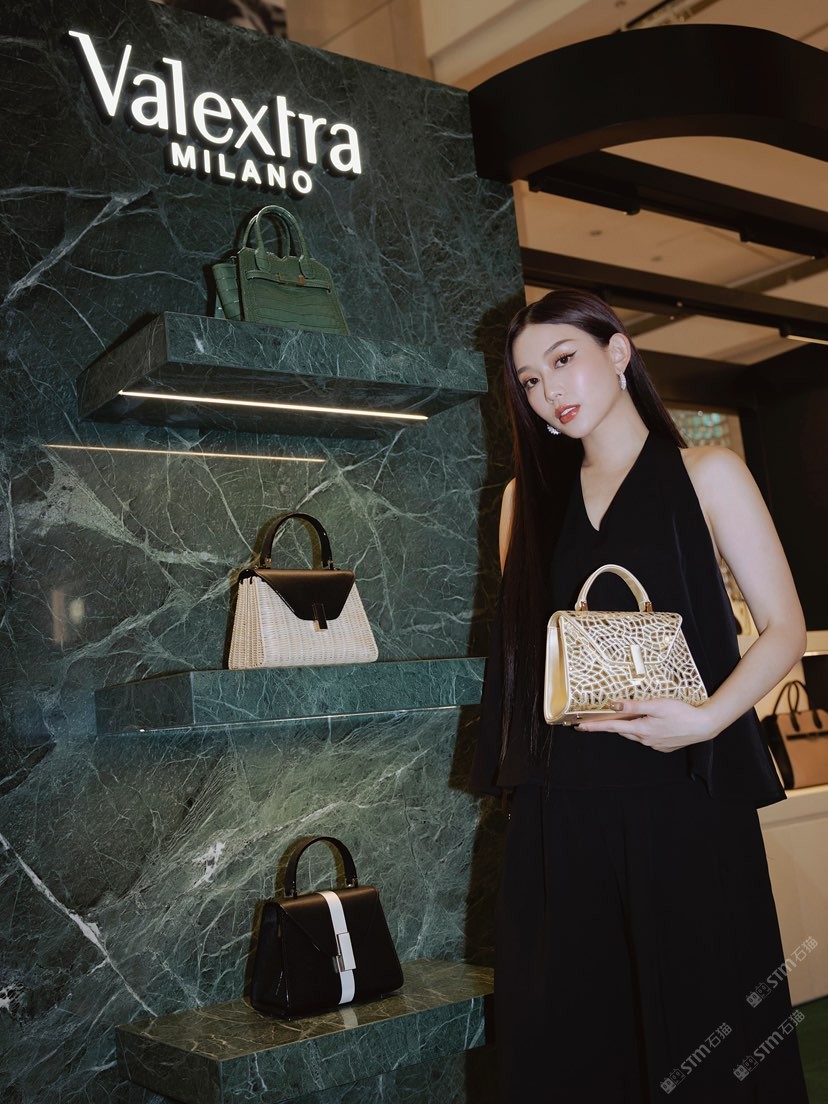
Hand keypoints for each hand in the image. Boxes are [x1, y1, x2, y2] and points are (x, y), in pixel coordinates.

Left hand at [573, 698, 718, 751]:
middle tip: (599, 719)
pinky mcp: (663, 746)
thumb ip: (634, 706)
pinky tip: (650, 723)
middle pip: (622, 730)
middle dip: (611, 725)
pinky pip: (647, 737)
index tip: (580, 727)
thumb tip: (614, 705)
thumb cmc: (682, 713)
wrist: (704, 726)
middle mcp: (645, 739)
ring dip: (629, 726)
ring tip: (628, 716)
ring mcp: (654, 744)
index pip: (612, 727)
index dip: (594, 726)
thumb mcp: (656, 705)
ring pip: (635, 734)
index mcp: (641, 728)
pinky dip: (643, 730)